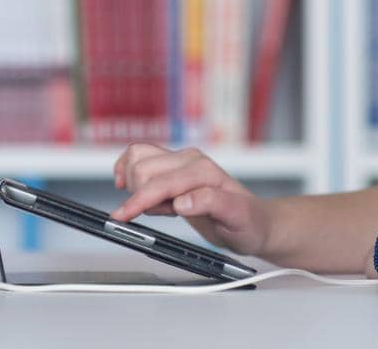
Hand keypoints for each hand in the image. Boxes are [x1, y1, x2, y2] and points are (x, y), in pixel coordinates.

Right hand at [109, 143, 273, 257]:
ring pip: (138, 157)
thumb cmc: (249, 221)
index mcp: (203, 171)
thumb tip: (181, 201)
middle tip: (152, 215)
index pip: (160, 183)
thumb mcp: (237, 219)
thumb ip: (211, 204)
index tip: (121, 217)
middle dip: (137, 194)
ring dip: (133, 183)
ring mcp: (180, 161)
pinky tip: (133, 190)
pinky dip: (129, 170)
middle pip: (143, 167)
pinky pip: (140, 157)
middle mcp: (190, 160)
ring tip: (150, 206)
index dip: (138, 201)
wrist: (255, 221)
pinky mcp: (173, 167)